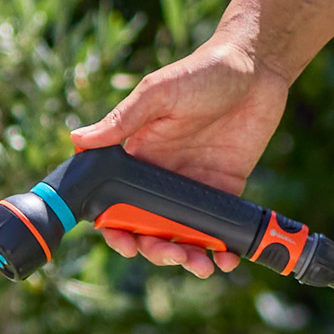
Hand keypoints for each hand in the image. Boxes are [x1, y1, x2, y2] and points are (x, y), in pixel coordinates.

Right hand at [69, 38, 288, 275]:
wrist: (257, 66)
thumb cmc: (203, 71)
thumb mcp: (159, 93)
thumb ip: (122, 120)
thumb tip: (77, 140)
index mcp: (137, 158)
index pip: (116, 203)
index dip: (115, 229)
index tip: (125, 242)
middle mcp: (161, 179)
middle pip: (148, 229)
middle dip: (156, 251)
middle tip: (172, 254)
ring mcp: (193, 188)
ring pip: (182, 236)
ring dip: (187, 258)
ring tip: (201, 267)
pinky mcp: (224, 191)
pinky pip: (218, 230)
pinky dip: (222, 251)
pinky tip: (227, 260)